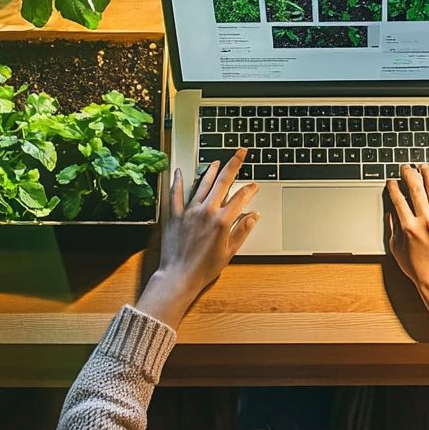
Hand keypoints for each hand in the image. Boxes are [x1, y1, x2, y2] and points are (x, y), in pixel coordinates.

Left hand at [136, 149, 258, 328]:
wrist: (179, 276)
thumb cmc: (204, 268)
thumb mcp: (229, 251)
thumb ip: (242, 231)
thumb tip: (253, 216)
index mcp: (222, 220)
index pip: (240, 198)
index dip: (249, 190)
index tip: (254, 186)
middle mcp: (206, 211)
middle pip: (223, 182)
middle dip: (233, 165)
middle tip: (240, 153)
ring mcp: (189, 211)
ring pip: (202, 184)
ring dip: (210, 170)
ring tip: (216, 161)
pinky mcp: (174, 215)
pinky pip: (175, 195)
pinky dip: (178, 182)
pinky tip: (179, 171)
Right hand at [386, 164, 428, 333]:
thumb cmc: (416, 267)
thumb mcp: (396, 249)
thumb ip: (392, 228)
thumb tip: (390, 211)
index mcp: (408, 228)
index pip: (398, 200)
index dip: (393, 187)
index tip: (391, 181)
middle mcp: (425, 221)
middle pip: (416, 190)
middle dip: (409, 174)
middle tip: (405, 167)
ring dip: (427, 175)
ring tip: (423, 166)